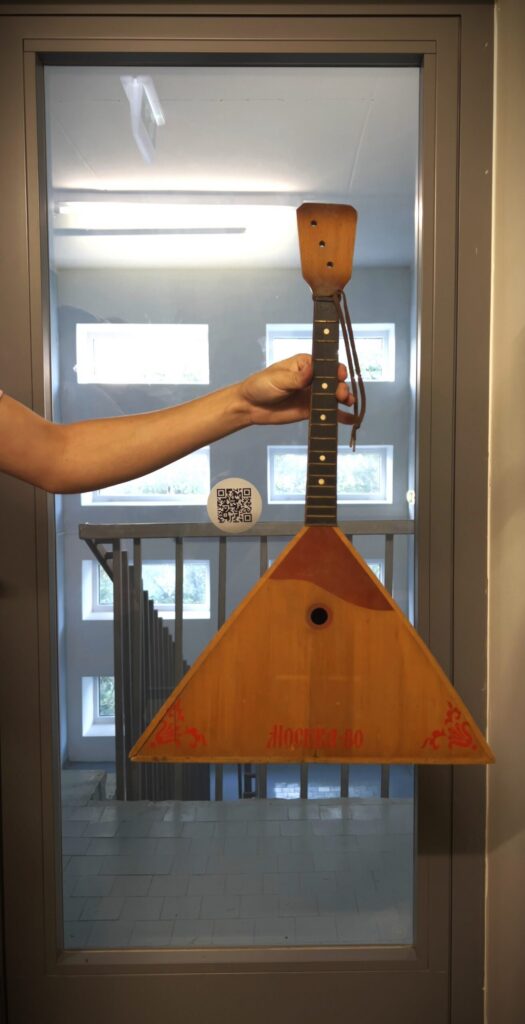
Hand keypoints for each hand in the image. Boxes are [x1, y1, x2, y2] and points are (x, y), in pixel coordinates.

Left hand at [239, 354, 354, 425]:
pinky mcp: (311, 411)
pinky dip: (340, 416)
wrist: (250, 407)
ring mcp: (313, 395)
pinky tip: (351, 420)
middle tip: (341, 395)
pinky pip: (328, 413)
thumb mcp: (278, 379)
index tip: (340, 375)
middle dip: (341, 386)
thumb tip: (313, 369)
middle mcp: (313, 378)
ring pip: (334, 396)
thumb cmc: (261, 386)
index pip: (326, 364)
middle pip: (333, 381)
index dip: (335, 369)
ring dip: (344, 399)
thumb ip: (297, 377)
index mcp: (306, 364)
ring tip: (348, 403)